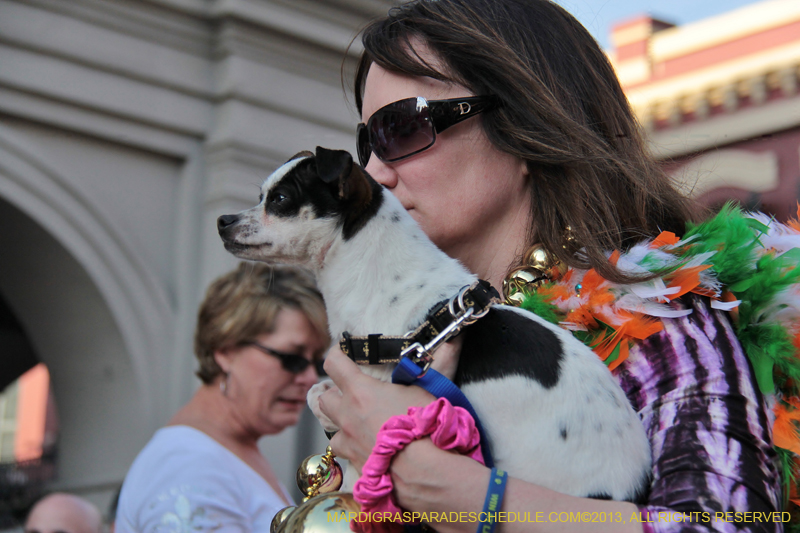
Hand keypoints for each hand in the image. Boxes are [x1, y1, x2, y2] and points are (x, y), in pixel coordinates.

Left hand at [318, 348, 436, 472]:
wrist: (421, 469)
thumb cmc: (421, 426)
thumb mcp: (422, 392)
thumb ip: (418, 376)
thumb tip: (437, 355)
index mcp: (360, 391)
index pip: (334, 364)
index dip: (336, 355)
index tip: (340, 352)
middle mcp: (347, 415)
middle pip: (325, 399)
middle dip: (334, 395)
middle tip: (349, 395)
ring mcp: (349, 442)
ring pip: (333, 432)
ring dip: (343, 427)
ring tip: (358, 428)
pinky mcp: (355, 464)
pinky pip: (347, 455)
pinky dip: (355, 451)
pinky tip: (370, 451)